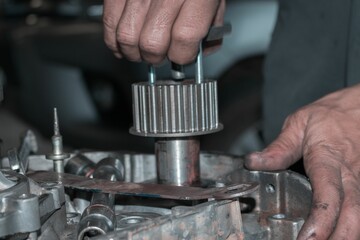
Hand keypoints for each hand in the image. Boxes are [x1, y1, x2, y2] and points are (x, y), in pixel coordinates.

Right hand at [103, 0, 224, 63]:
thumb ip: (212, 24)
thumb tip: (202, 50)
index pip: (184, 38)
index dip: (182, 55)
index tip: (182, 56)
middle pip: (152, 43)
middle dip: (157, 58)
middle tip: (161, 54)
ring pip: (127, 38)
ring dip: (134, 53)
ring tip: (142, 50)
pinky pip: (108, 24)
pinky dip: (114, 41)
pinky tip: (124, 42)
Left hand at [246, 84, 359, 239]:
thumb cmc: (330, 115)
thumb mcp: (298, 124)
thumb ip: (278, 148)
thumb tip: (254, 162)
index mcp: (329, 159)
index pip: (328, 195)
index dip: (320, 221)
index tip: (308, 239)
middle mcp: (350, 174)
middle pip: (352, 215)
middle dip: (339, 239)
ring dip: (346, 236)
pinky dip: (351, 227)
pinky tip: (336, 234)